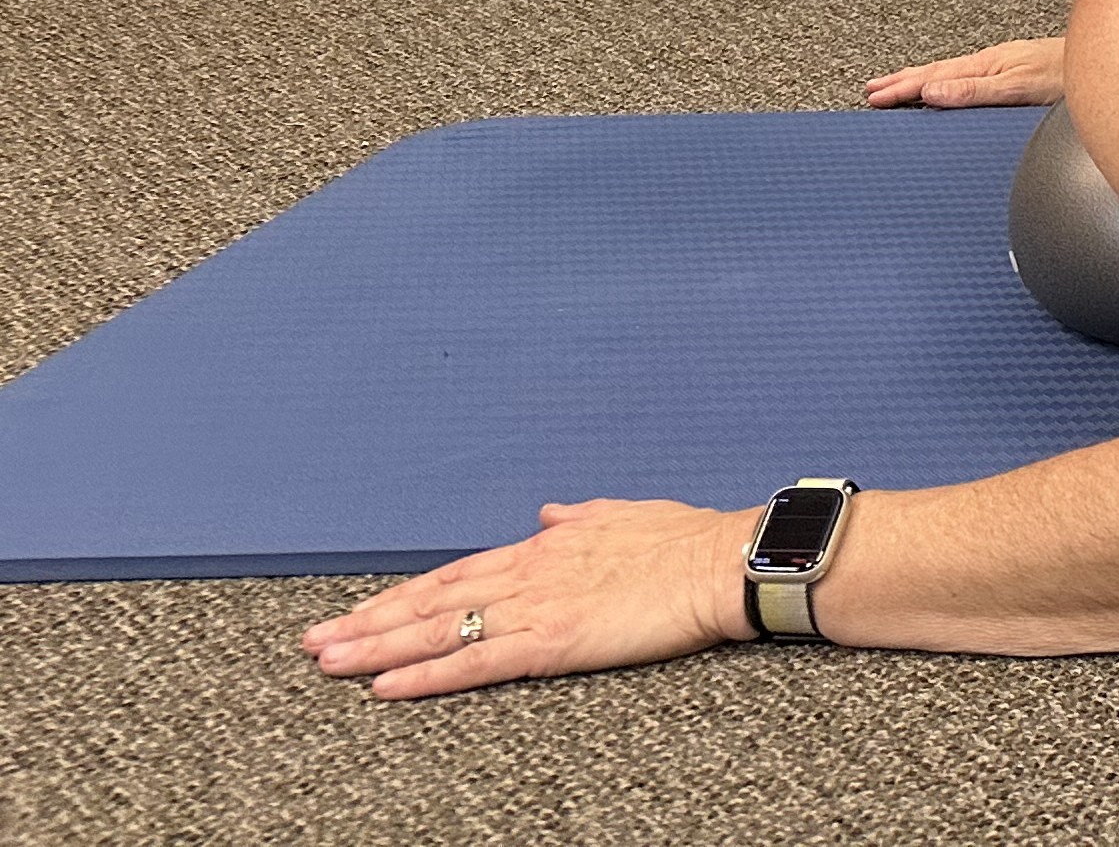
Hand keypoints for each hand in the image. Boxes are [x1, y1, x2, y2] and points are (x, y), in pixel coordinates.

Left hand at [302, 500, 755, 700]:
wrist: (723, 561)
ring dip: (377, 648)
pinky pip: (475, 663)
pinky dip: (427, 676)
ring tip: (327, 662)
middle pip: (430, 601)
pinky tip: (388, 687)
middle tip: (313, 641)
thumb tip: (546, 514)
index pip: (455, 575)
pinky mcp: (552, 641)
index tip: (360, 611)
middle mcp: (527, 573)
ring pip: (439, 630)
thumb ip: (578, 518)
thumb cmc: (686, 539)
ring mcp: (535, 606)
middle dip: (368, 622)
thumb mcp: (624, 515)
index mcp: (544, 547)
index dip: (403, 596)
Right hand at [864, 35, 1067, 106]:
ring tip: (898, 87)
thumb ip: (977, 92)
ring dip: (922, 82)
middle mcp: (994, 63)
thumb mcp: (1021, 88)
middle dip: (903, 82)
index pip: (934, 79)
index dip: (902, 88)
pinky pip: (971, 77)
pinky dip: (949, 83)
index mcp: (988, 65)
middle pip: (938, 73)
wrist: (1110, 64)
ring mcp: (1006, 67)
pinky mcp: (1019, 72)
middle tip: (872, 91)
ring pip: (953, 74)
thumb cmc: (1071, 77)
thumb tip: (933, 94)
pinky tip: (950, 88)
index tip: (874, 97)